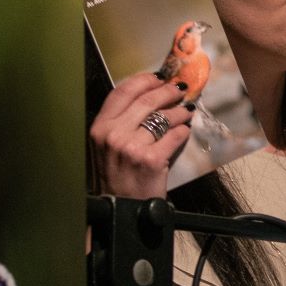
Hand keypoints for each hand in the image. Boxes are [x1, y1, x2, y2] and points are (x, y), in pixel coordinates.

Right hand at [90, 71, 192, 198]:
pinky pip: (174, 136)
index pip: (122, 91)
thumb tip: (148, 95)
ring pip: (163, 117)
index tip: (158, 77)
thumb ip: (120, 121)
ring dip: (179, 110)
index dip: (143, 80)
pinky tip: (185, 130)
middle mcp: (113, 135)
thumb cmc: (116, 176)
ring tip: (186, 111)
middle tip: (179, 90)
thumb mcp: (105, 145)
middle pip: (146, 100)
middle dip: (167, 91)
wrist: (121, 208)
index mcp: (100, 128)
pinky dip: (183, 131)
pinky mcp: (151, 160)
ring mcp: (131, 147)